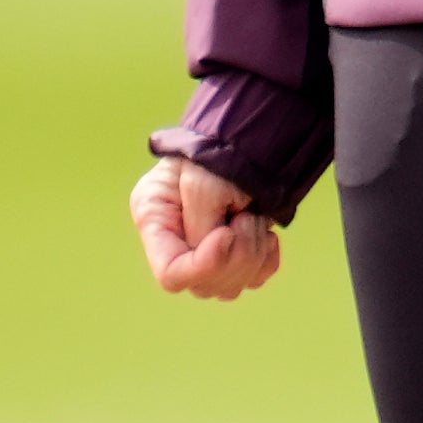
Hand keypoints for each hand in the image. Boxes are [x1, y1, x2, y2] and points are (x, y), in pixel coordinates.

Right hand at [132, 156, 281, 300]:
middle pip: (203, 285)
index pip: (171, 274)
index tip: (227, 234)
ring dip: (254, 253)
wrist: (249, 135)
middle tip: (248, 216)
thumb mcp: (204, 184)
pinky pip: (253, 280)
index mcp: (154, 219)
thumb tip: (217, 258)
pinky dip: (266, 261)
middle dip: (237, 255)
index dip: (204, 265)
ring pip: (230, 288)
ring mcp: (203, 253)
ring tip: (256, 216)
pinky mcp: (232, 255)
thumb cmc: (219, 152)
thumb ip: (202, 227)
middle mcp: (173, 242)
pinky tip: (268, 233)